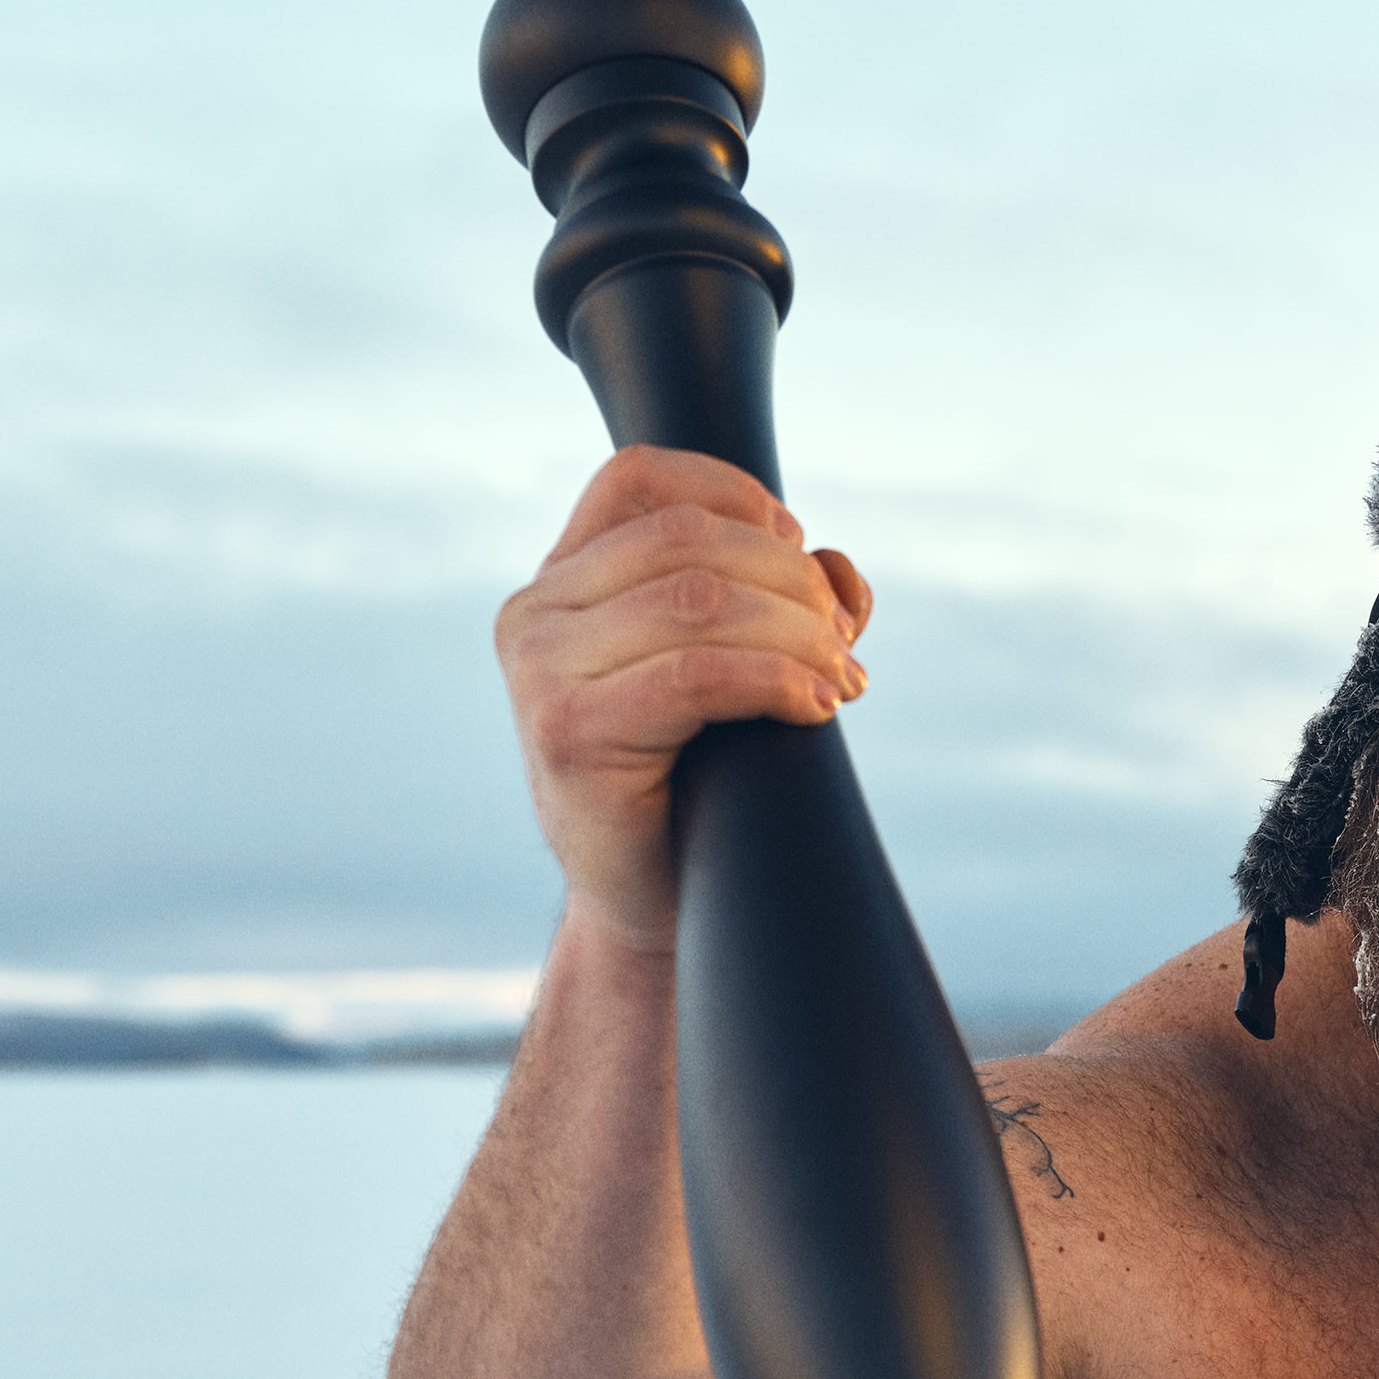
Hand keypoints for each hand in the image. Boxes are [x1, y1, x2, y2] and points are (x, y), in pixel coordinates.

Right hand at [493, 445, 873, 949]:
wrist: (648, 900)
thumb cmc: (694, 783)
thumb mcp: (739, 669)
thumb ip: (785, 603)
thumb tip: (838, 564)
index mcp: (562, 580)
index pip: (639, 478)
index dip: (736, 495)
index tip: (801, 554)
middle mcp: (534, 614)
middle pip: (688, 540)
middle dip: (791, 582)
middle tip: (844, 645)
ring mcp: (540, 671)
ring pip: (698, 600)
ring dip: (796, 633)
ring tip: (843, 682)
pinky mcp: (567, 733)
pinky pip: (695, 674)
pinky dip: (776, 679)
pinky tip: (816, 706)